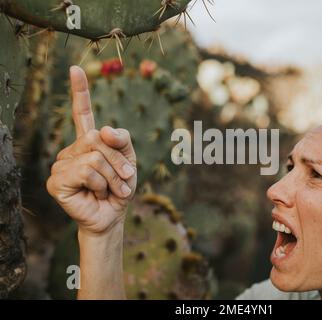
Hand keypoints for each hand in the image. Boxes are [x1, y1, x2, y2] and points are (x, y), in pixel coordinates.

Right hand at [47, 66, 136, 234]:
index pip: (82, 113)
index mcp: (89, 142)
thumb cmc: (120, 188)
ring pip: (94, 157)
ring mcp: (62, 164)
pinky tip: (96, 194)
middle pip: (98, 139)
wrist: (114, 215)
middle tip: (123, 180)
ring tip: (109, 190)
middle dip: (118, 161)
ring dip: (112, 177)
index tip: (75, 69)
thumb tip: (104, 130)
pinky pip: (86, 171)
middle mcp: (73, 149)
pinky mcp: (57, 181)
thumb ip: (122, 140)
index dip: (80, 91)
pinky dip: (101, 184)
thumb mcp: (129, 159)